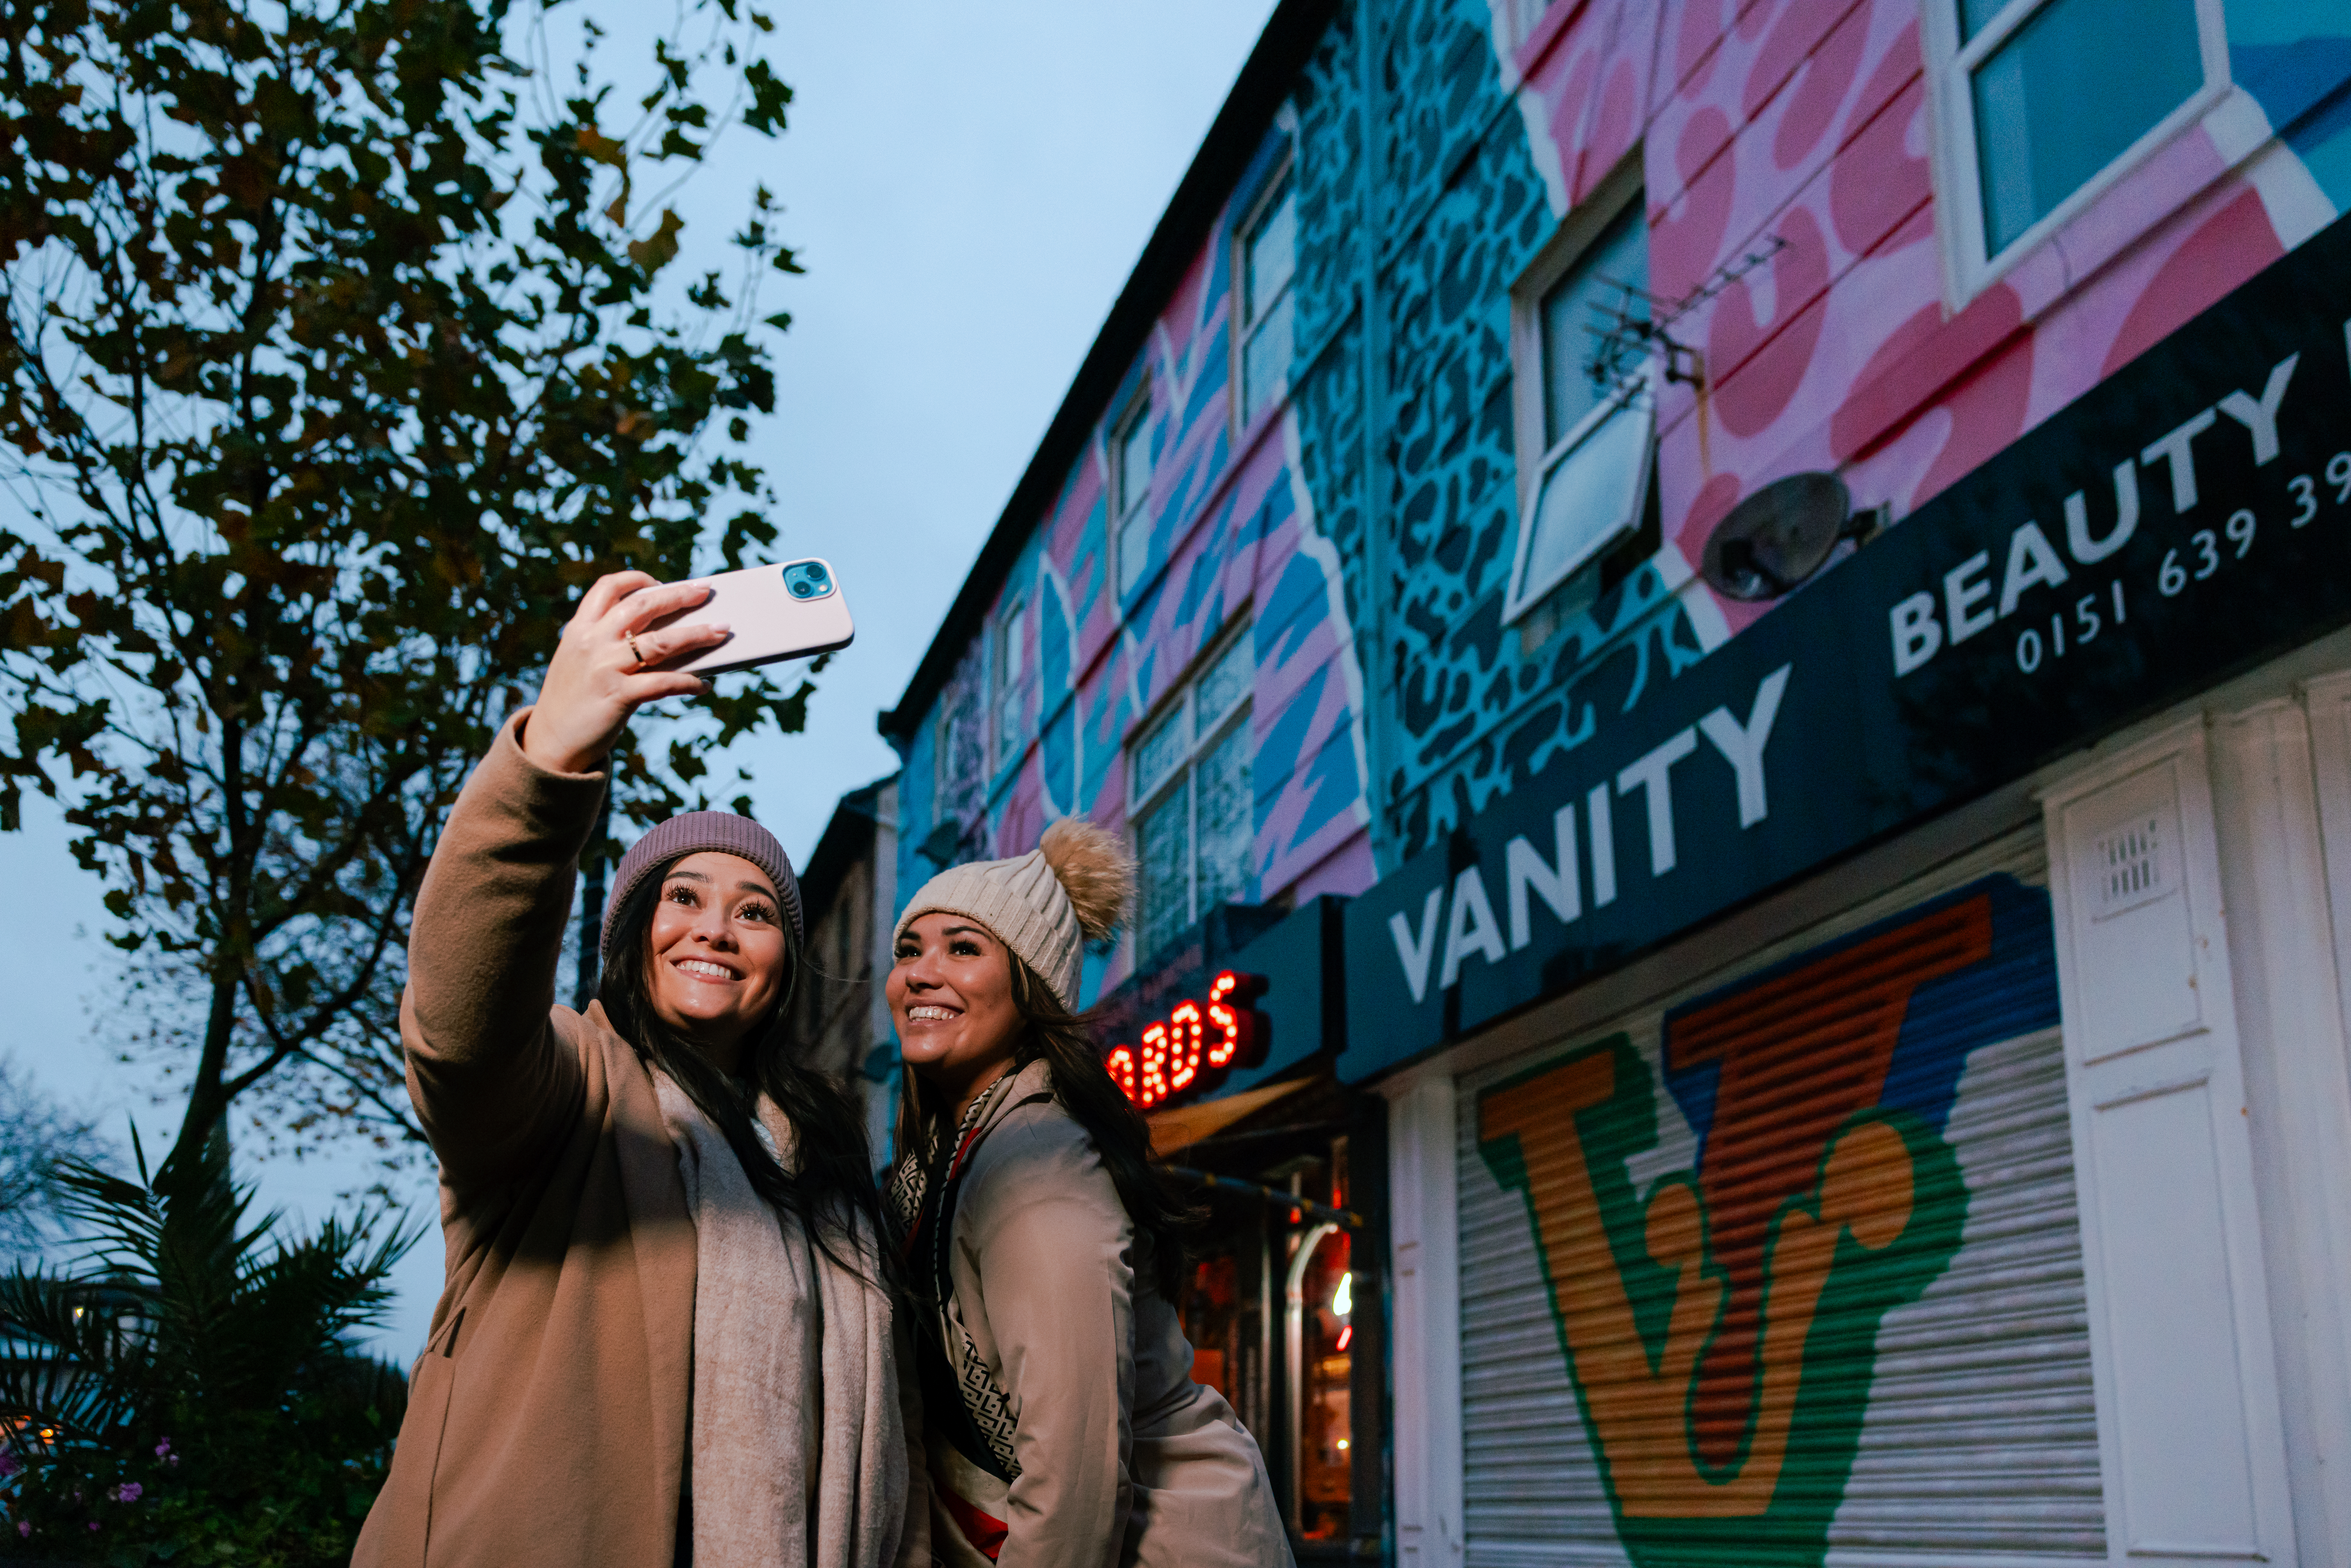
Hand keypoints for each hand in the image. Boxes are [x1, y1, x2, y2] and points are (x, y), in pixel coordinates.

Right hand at [520, 571, 729, 774]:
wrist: (550, 743)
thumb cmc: (573, 701)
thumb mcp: (579, 661)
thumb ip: (606, 642)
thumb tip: (661, 632)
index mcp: (580, 629)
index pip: (608, 588)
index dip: (637, 579)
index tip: (661, 582)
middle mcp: (591, 642)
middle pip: (642, 606)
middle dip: (679, 595)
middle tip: (705, 591)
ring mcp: (604, 668)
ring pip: (661, 642)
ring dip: (697, 634)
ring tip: (722, 631)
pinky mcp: (618, 696)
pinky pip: (664, 683)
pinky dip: (690, 682)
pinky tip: (704, 685)